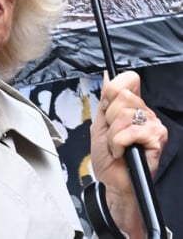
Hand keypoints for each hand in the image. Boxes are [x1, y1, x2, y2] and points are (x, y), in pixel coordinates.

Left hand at [90, 71, 167, 236]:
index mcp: (131, 106)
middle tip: (112, 134)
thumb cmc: (107, 156)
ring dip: (113, 134)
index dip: (114, 88)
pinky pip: (130, 131)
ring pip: (124, 114)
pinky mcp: (157, 138)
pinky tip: (123, 152)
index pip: (129, 79)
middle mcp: (144, 112)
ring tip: (117, 145)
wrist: (113, 180)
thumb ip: (104, 99)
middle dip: (109, 118)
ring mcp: (153, 124)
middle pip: (122, 96)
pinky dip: (119, 143)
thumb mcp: (99, 123)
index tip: (108, 106)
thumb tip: (108, 76)